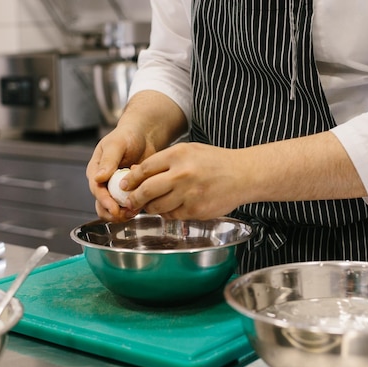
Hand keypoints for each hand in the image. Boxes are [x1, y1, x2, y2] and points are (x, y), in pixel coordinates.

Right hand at [86, 124, 155, 220]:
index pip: (96, 190)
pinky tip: (143, 204)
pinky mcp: (129, 192)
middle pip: (102, 205)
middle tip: (126, 214)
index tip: (114, 209)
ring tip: (135, 211)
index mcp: (96, 171)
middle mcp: (104, 182)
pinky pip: (130, 204)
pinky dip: (136, 207)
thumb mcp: (116, 144)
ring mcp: (116, 189)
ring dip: (124, 213)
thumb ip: (108, 160)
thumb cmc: (127, 135)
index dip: (104, 202)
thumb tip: (98, 178)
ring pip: (115, 209)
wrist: (144, 136)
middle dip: (113, 213)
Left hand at [121, 142, 246, 219]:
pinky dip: (168, 213)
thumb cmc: (215, 162)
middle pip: (146, 190)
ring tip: (150, 204)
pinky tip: (171, 207)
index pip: (145, 169)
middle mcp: (182, 174)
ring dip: (150, 207)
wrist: (244, 175)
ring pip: (157, 206)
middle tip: (129, 201)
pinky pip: (172, 215)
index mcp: (178, 155)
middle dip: (134, 198)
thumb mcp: (189, 151)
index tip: (123, 185)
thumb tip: (137, 172)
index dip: (130, 179)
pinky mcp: (196, 210)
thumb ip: (164, 161)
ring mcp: (189, 194)